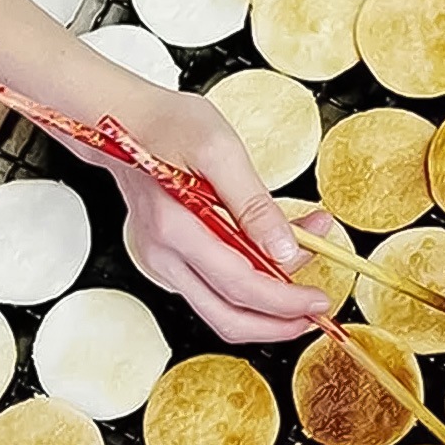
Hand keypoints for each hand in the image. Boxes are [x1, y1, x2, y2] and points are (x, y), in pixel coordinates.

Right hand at [100, 87, 334, 342]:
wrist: (124, 121)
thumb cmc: (169, 125)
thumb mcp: (221, 149)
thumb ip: (254, 204)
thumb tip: (285, 250)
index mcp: (175, 229)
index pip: (239, 287)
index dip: (285, 302)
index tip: (319, 300)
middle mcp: (163, 255)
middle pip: (228, 317)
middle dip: (278, 323)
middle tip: (316, 309)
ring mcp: (162, 261)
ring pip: (220, 309)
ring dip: (266, 305)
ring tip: (304, 272)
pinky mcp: (168, 260)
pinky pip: (212, 289)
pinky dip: (248, 287)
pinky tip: (273, 260)